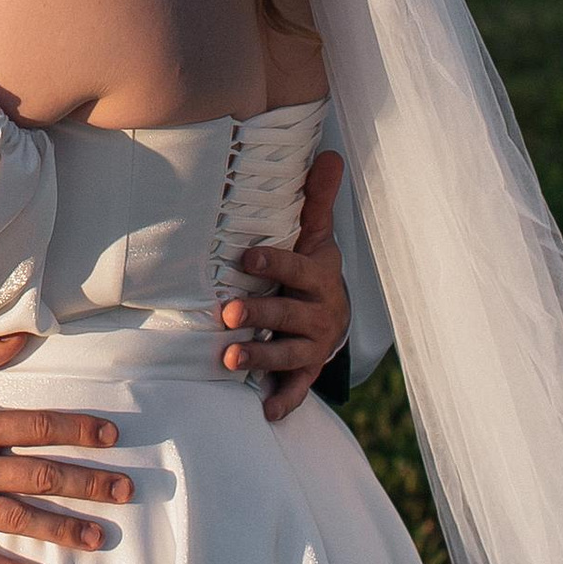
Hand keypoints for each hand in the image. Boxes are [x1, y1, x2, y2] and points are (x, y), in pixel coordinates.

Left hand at [222, 150, 350, 421]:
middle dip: (261, 315)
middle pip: (289, 314)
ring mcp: (313, 344)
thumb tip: (330, 152)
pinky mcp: (308, 369)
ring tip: (230, 360)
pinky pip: (298, 387)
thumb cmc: (311, 266)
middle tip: (229, 315)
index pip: (295, 267)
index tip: (245, 257)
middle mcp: (319, 311)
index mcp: (319, 275)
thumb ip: (317, 199)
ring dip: (261, 358)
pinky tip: (264, 411)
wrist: (333, 313)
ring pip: (289, 353)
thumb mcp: (316, 234)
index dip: (273, 262)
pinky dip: (284, 400)